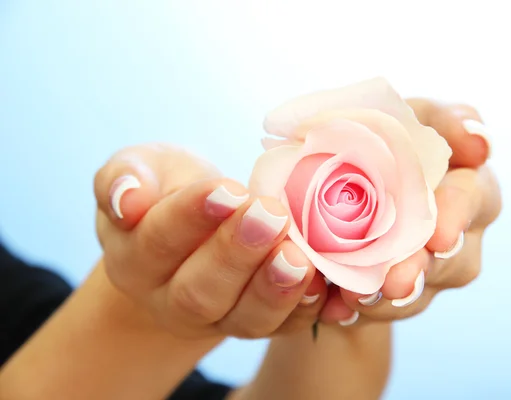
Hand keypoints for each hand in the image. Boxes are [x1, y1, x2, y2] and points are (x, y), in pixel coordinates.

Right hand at [94, 145, 327, 338]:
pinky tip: (326, 287)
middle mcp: (171, 299)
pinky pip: (282, 327)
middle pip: (200, 289)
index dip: (192, 216)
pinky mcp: (257, 323)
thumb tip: (127, 200)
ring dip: (274, 289)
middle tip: (271, 215)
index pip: (159, 239)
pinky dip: (307, 310)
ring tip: (299, 257)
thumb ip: (123, 178)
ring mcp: (219, 318)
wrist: (188, 234)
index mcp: (136, 258)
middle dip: (238, 253)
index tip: (227, 190)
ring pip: (243, 318)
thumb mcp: (138, 170)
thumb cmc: (165, 190)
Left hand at [318, 100, 501, 324]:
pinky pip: (382, 311)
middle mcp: (456, 232)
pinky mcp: (395, 296)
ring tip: (358, 296)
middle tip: (398, 281)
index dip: (459, 215)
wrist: (335, 192)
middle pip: (453, 258)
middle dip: (422, 269)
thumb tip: (478, 141)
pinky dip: (358, 310)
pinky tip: (338, 310)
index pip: (475, 197)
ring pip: (420, 291)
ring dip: (389, 298)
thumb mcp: (402, 118)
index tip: (441, 236)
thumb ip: (440, 119)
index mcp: (465, 185)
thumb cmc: (378, 144)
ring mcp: (428, 270)